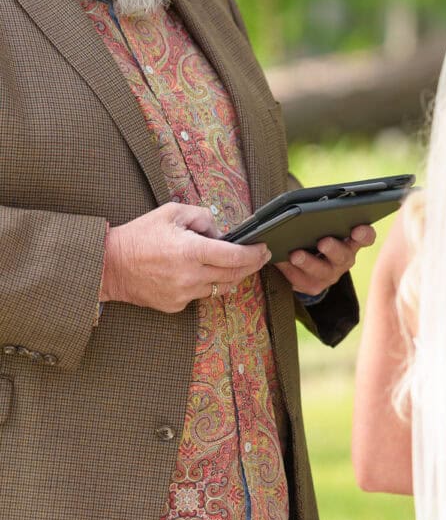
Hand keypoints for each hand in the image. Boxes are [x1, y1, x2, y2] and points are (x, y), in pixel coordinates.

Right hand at [100, 203, 270, 312]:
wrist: (106, 265)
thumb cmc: (138, 236)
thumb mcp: (171, 213)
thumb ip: (202, 217)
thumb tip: (221, 232)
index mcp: (191, 251)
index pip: (236, 256)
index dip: (255, 253)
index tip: (264, 248)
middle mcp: (191, 276)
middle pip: (235, 275)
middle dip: (252, 265)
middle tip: (260, 257)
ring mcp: (183, 294)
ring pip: (220, 288)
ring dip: (231, 276)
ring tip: (233, 264)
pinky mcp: (175, 306)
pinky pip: (200, 296)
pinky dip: (205, 285)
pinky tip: (199, 274)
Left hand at [274, 225, 376, 296]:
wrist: (306, 265)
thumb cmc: (314, 236)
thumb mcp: (322, 226)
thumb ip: (322, 218)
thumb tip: (307, 209)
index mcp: (351, 241)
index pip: (366, 237)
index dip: (364, 234)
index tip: (357, 229)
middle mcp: (344, 259)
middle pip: (344, 255)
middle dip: (334, 249)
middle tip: (323, 242)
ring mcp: (330, 275)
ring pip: (322, 271)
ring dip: (309, 262)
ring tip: (295, 255)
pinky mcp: (313, 286)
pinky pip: (301, 281)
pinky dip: (290, 270)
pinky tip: (280, 261)